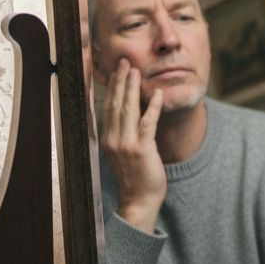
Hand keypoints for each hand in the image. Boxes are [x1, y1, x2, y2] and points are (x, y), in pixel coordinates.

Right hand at [101, 58, 166, 233]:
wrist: (139, 201)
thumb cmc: (135, 177)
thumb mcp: (124, 153)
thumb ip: (123, 134)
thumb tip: (126, 115)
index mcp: (107, 139)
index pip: (107, 107)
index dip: (111, 87)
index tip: (114, 71)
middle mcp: (113, 139)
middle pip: (115, 104)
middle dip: (120, 81)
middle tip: (124, 62)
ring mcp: (126, 144)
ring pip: (128, 110)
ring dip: (132, 88)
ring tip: (135, 71)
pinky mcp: (141, 150)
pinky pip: (147, 124)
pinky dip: (152, 107)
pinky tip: (157, 93)